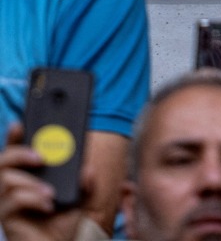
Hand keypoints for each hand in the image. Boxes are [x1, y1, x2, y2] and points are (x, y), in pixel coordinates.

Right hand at [0, 123, 75, 240]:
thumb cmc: (63, 222)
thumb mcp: (80, 199)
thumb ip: (85, 182)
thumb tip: (88, 169)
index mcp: (28, 176)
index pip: (16, 151)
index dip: (15, 136)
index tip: (20, 123)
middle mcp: (11, 187)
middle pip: (2, 161)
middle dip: (19, 153)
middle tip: (41, 157)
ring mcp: (5, 203)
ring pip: (6, 180)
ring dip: (32, 183)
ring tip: (51, 193)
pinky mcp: (6, 219)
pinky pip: (12, 202)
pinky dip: (32, 200)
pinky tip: (48, 206)